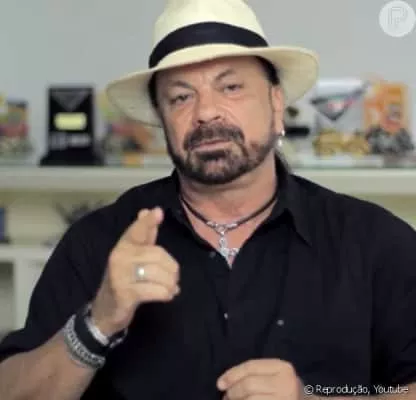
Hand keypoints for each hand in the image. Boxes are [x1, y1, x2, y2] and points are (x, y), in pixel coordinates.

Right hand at [90, 207, 179, 335]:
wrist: (105, 310)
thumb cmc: (124, 279)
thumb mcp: (132, 256)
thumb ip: (143, 235)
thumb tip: (146, 210)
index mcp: (123, 246)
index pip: (137, 231)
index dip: (148, 222)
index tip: (158, 211)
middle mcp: (119, 257)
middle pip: (158, 255)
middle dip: (172, 268)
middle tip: (173, 277)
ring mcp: (121, 276)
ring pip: (159, 274)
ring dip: (171, 283)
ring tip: (171, 288)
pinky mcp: (126, 294)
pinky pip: (156, 291)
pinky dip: (166, 294)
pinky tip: (167, 295)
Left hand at [217, 359, 307, 399]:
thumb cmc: (284, 387)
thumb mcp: (275, 374)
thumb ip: (256, 373)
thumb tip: (224, 382)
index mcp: (283, 368)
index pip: (251, 367)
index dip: (232, 374)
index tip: (220, 383)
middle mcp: (286, 384)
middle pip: (249, 385)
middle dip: (233, 392)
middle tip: (227, 397)